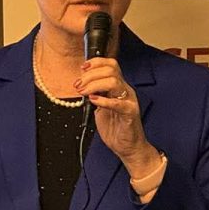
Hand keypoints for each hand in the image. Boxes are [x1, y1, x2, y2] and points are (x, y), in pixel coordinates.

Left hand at [75, 57, 160, 175]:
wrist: (127, 146)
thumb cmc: (115, 128)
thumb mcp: (100, 107)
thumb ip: (94, 95)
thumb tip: (81, 85)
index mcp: (118, 87)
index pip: (110, 65)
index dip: (96, 62)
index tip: (82, 67)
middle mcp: (125, 91)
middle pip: (110, 70)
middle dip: (90, 75)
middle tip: (78, 85)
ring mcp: (129, 101)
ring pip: (114, 82)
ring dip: (94, 85)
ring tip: (83, 93)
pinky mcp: (130, 113)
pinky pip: (118, 103)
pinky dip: (103, 100)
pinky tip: (93, 101)